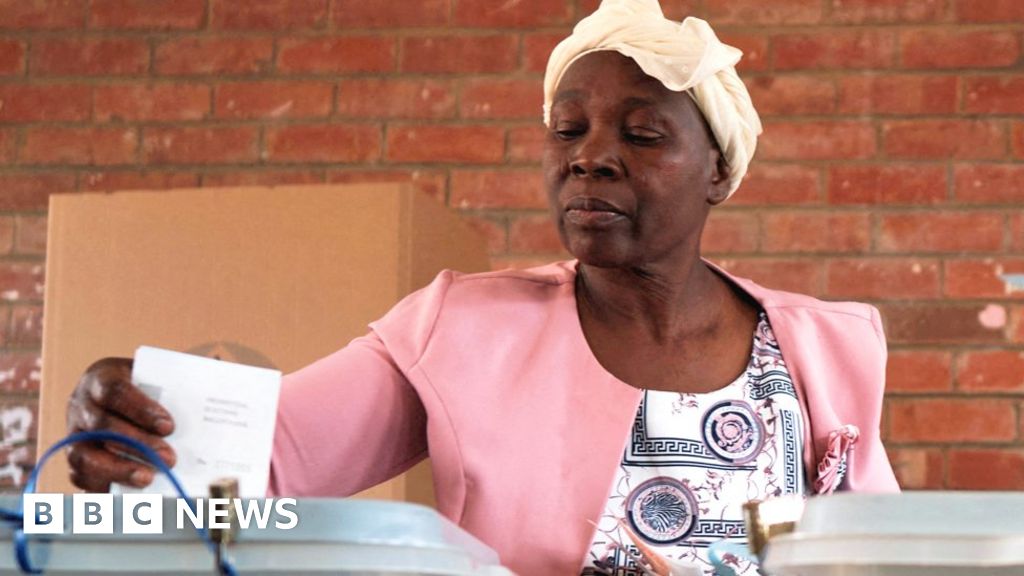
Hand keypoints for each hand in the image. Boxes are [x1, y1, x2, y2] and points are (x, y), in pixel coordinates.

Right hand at [66, 357, 176, 491]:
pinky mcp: (74, 458)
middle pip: (102, 426)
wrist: (116, 395)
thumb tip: (216, 398)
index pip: (115, 391)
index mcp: (101, 377)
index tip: (168, 426)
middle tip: (169, 459)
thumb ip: (179, 387)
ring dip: (118, 470)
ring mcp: (73, 433)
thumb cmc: (145, 387)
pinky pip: (80, 476)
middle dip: (137, 444)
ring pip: (84, 455)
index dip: (140, 409)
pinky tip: (130, 490)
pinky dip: (103, 485)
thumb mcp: (156, 376)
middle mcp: (80, 405)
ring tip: (148, 478)